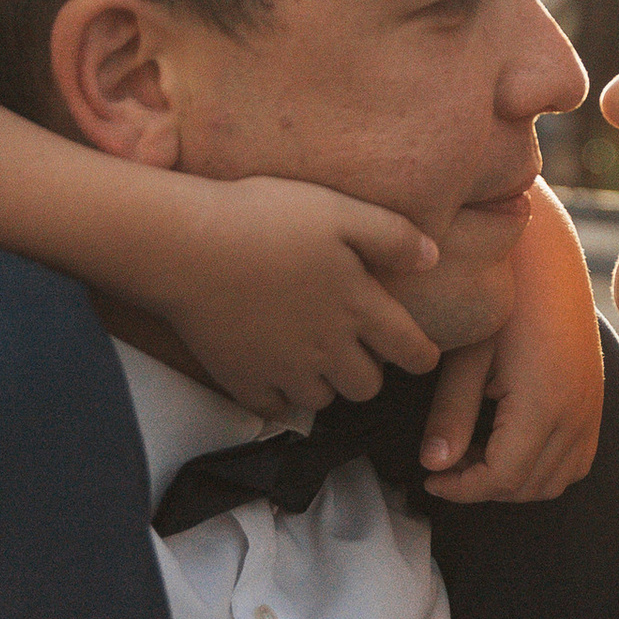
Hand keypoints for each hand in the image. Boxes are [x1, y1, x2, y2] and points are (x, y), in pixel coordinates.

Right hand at [157, 175, 439, 415]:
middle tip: (354, 344)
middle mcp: (327, 349)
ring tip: (311, 352)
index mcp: (358, 309)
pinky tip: (273, 365)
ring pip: (323, 400)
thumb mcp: (337, 210)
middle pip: (368, 386)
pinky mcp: (243, 381)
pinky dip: (280, 395)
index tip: (420, 353)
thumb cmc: (263, 218)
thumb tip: (432, 259)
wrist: (186, 244)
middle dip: (369, 369)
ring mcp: (284, 370)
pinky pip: (274, 408)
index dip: (422, 355)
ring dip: (325, 383)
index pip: (412, 353)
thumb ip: (391, 236)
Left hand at [423, 187, 606, 503]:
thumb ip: (450, 414)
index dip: (462, 488)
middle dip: (483, 487)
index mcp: (543, 404)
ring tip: (475, 454)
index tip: (430, 478)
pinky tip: (507, 444)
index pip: (502, 477)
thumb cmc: (503, 298)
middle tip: (446, 466)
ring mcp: (591, 410)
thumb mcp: (467, 355)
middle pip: (528, 486)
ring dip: (514, 482)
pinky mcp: (594, 403)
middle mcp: (576, 414)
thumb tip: (433, 465)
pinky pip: (576, 461)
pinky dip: (543, 469)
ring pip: (556, 480)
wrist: (548, 258)